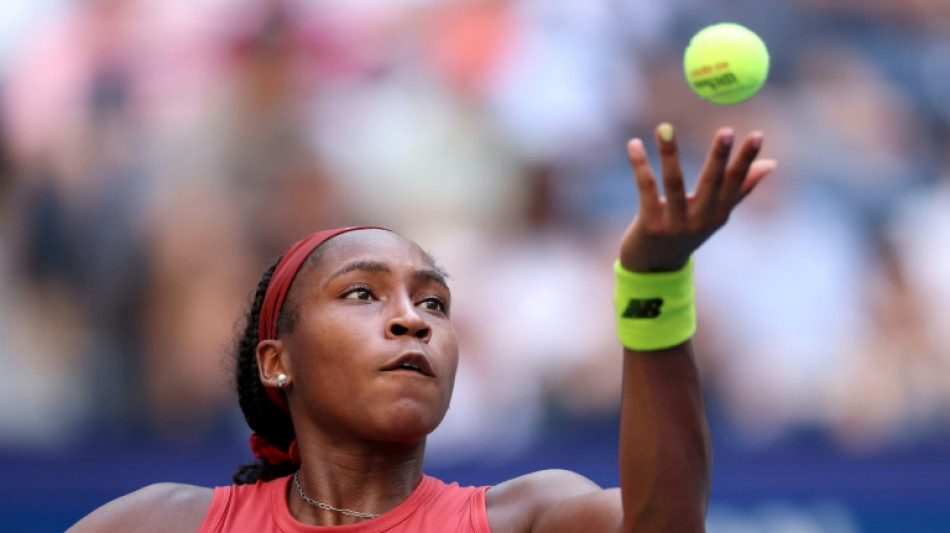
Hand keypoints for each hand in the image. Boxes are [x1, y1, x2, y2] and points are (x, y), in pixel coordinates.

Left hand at [619, 123, 776, 271]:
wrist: (653, 267)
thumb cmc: (686, 232)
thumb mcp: (715, 214)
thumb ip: (740, 188)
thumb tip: (771, 164)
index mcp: (719, 214)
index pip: (736, 182)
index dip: (746, 160)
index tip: (757, 135)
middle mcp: (700, 220)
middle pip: (711, 183)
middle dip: (719, 157)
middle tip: (726, 130)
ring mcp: (675, 223)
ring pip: (673, 182)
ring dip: (669, 153)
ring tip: (664, 127)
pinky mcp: (650, 224)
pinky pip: (646, 188)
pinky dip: (640, 165)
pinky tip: (634, 144)